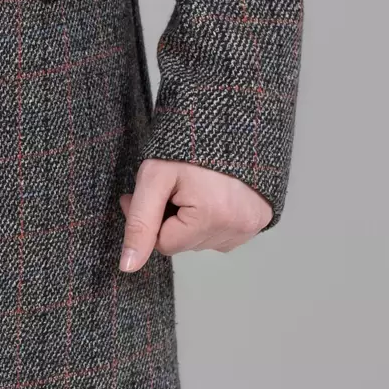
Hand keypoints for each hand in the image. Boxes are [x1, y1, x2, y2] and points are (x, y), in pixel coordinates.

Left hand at [118, 158, 272, 270]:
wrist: (227, 121)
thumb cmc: (186, 144)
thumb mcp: (154, 177)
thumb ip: (139, 222)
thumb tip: (128, 267)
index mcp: (212, 218)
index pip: (164, 244)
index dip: (150, 219)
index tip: (146, 193)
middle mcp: (237, 228)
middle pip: (185, 243)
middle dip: (172, 219)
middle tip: (172, 186)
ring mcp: (252, 226)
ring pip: (203, 241)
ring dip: (192, 221)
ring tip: (194, 187)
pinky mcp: (261, 220)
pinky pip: (224, 235)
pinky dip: (212, 220)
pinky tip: (211, 195)